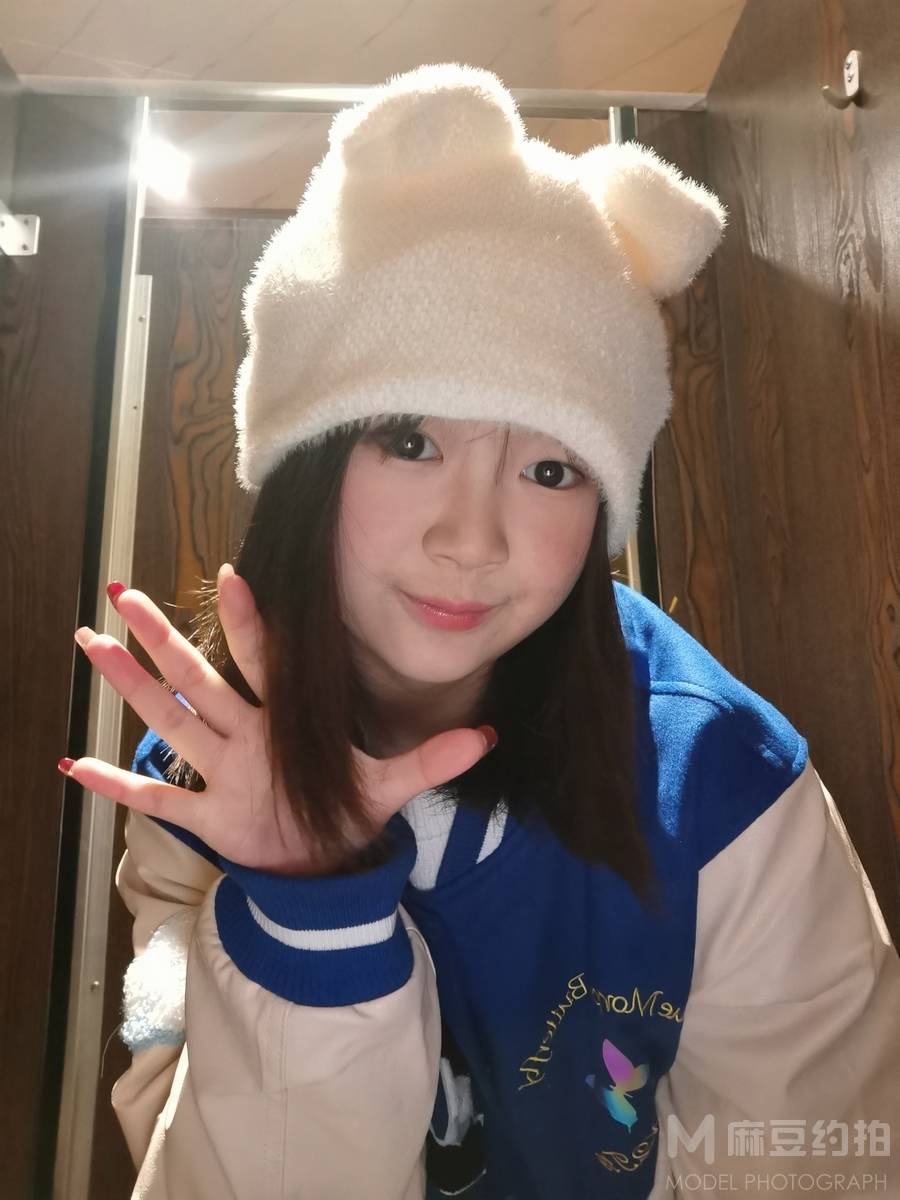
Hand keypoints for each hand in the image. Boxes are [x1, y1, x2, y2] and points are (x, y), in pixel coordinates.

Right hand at [60, 564, 496, 874]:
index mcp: (285, 722)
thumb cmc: (348, 810)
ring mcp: (220, 772)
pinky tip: (73, 762)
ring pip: (170, 718)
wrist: (325, 865)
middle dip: (162, 638)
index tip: (233, 577)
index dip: (247, 624)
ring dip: (130, 685)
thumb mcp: (391, 784)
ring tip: (91, 643)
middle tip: (124, 591)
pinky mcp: (207, 815)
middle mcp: (244, 736)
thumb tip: (490, 735)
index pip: (264, 663)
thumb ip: (433, 759)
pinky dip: (116, 783)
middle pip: (197, 678)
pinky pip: (155, 799)